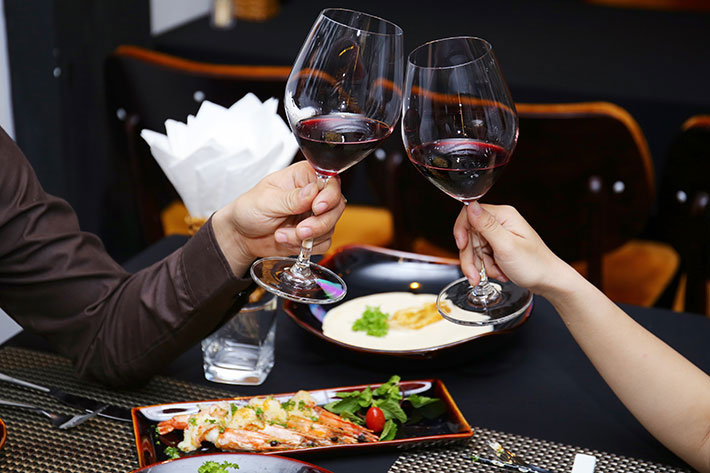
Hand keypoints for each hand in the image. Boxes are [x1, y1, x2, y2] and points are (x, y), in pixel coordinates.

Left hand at [212, 161, 345, 275]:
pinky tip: (286, 239)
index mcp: (303, 177)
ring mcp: (314, 215)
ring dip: (307, 236)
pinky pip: (323, 243)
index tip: (316, 208)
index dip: (328, 196)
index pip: (330, 182)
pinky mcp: (314, 234)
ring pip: (331, 227)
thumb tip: (312, 191)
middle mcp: (313, 195)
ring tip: (282, 234)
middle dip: (319, 223)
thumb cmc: (249, 209)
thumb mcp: (266, 201)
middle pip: (336, 206)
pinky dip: (306, 246)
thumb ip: (291, 198)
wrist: (241, 235)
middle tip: (300, 229)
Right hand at [453, 202, 572, 295]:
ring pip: (474, 248)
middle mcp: (500, 222)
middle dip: (470, 256)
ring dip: (479, 265)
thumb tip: (471, 205)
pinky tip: (499, 273)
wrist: (549, 281)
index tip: (462, 246)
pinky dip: (486, 268)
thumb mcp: (506, 246)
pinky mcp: (500, 246)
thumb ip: (486, 225)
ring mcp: (500, 235)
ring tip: (493, 275)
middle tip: (475, 274)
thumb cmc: (534, 265)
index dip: (462, 231)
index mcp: (503, 216)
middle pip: (469, 235)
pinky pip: (482, 256)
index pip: (469, 214)